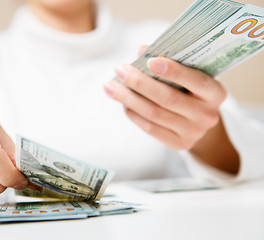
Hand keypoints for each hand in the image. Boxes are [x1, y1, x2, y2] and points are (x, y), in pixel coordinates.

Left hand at [104, 48, 226, 149]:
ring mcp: (193, 132)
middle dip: (140, 83)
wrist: (200, 121)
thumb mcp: (188, 74)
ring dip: (129, 98)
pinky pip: (150, 128)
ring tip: (110, 87)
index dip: (173, 71)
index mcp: (215, 93)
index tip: (150, 60)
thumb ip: (169, 62)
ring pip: (154, 114)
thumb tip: (142, 50)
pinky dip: (134, 113)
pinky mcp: (179, 143)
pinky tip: (123, 103)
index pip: (195, 81)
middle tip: (120, 70)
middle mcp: (207, 115)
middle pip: (168, 98)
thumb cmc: (191, 90)